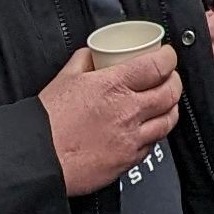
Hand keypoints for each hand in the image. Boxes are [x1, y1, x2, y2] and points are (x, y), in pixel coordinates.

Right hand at [37, 42, 180, 194]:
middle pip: (170, 93)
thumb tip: (94, 53)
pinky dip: (155, 133)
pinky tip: (148, 128)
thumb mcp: (65, 78)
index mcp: (113, 86)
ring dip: (171, 108)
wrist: (39, 157)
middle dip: (174, 81)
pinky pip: (153, 144)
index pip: (157, 66)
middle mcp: (128, 111)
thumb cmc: (48, 121)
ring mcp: (131, 138)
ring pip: (168, 120)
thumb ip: (84, 61)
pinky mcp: (128, 160)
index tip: (167, 55)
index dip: (169, 57)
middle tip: (169, 77)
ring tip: (165, 102)